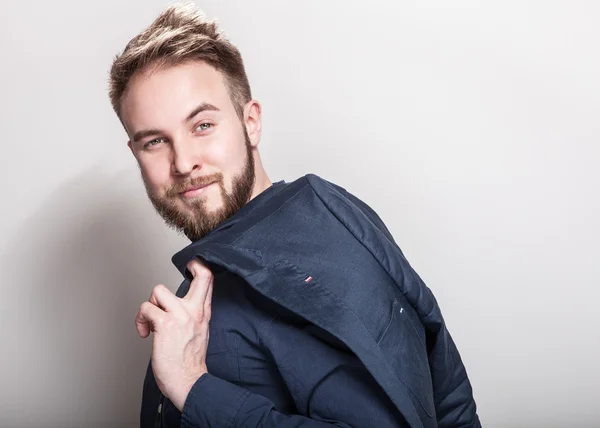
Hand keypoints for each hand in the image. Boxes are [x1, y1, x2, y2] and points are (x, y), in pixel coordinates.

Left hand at [135, 258, 213, 410]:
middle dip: (192, 266)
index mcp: (203, 313)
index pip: (209, 281)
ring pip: (159, 290)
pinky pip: (146, 308)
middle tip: (186, 268)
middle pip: (201, 275)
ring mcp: (180, 316)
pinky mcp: (165, 324)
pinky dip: (141, 320)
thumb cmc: (189, 362)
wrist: (188, 382)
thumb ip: (194, 315)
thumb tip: (179, 305)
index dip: (201, 267)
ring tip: (150, 319)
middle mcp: (194, 311)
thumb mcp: (201, 333)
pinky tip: (145, 332)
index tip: (193, 266)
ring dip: (150, 304)